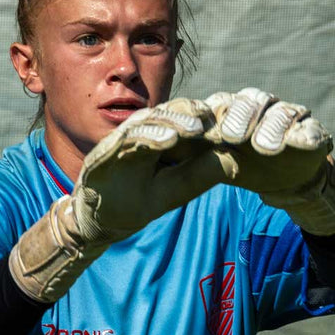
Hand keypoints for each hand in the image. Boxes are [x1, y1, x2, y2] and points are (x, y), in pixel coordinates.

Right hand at [73, 98, 226, 240]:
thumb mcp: (173, 192)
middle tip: (217, 116)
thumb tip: (237, 161)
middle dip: (194, 113)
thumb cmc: (135, 201)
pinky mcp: (106, 150)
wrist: (97, 221)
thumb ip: (199, 175)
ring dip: (174, 121)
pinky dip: (148, 136)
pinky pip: (128, 138)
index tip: (233, 123)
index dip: (209, 119)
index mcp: (162, 138)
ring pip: (151, 120)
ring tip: (196, 127)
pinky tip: (167, 139)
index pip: (187, 121)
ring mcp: (123, 139)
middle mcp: (143, 133)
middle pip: (171, 113)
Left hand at [202, 88, 334, 234]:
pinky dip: (307, 134)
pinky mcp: (311, 131)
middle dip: (239, 117)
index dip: (203, 116)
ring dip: (272, 126)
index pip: (216, 105)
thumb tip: (147, 150)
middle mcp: (257, 108)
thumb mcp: (209, 165)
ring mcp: (286, 116)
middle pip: (248, 101)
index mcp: (229, 112)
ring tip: (265, 148)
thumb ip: (188, 157)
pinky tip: (303, 143)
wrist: (285, 179)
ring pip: (280, 111)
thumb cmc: (242, 165)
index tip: (192, 134)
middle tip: (231, 137)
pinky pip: (311, 128)